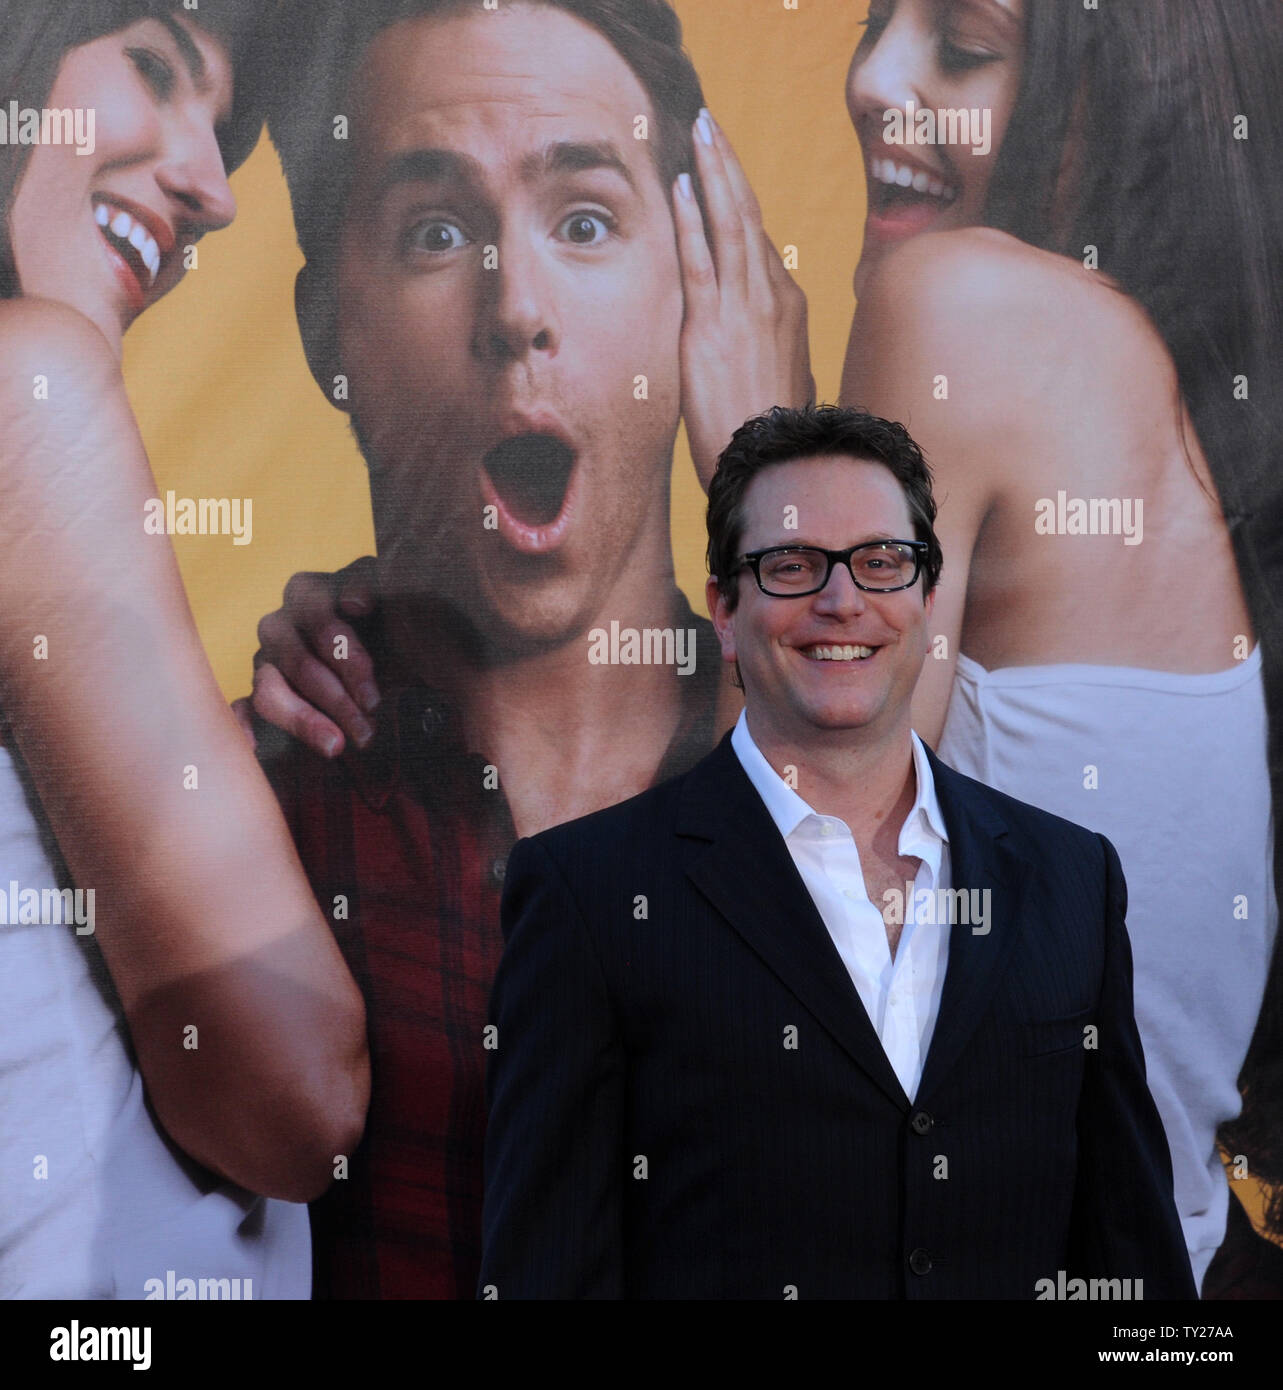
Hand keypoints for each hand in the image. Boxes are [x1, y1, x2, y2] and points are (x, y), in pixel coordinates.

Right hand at [236, 556, 380, 758]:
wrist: (391, 659)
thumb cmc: (388, 628)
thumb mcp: (391, 606)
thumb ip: (373, 589)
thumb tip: (356, 602)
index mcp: (309, 593)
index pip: (320, 621)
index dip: (348, 658)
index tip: (373, 696)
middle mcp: (280, 625)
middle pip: (299, 663)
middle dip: (337, 700)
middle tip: (368, 728)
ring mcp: (265, 662)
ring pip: (269, 691)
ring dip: (304, 721)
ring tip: (336, 746)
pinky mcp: (258, 694)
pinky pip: (240, 710)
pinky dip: (244, 726)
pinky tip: (255, 747)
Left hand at [673, 108, 815, 491]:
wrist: (775, 469)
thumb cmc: (777, 440)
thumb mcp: (785, 385)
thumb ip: (774, 354)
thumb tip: (768, 349)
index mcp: (788, 309)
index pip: (759, 241)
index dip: (738, 199)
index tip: (723, 167)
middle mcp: (773, 299)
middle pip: (748, 216)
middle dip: (728, 165)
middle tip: (711, 125)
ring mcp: (745, 310)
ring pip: (730, 224)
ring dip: (714, 172)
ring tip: (701, 132)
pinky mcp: (714, 328)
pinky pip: (702, 261)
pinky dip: (694, 219)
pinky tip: (684, 185)